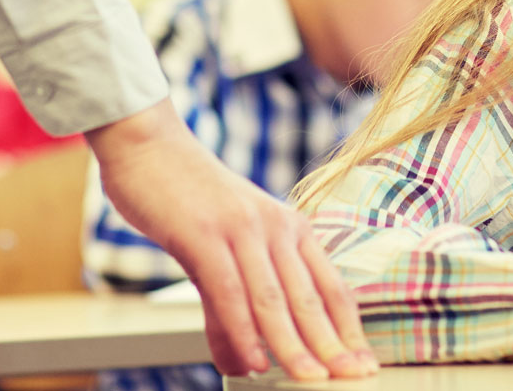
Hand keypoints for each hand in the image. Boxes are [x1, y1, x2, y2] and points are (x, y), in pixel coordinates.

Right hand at [87, 100, 373, 380]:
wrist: (148, 146)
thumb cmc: (186, 199)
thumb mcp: (223, 250)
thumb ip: (236, 305)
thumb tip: (246, 360)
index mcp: (290, 226)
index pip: (330, 285)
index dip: (348, 329)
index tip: (363, 365)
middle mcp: (275, 225)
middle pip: (310, 298)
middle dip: (333, 345)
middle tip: (352, 379)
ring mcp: (241, 229)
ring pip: (275, 299)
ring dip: (293, 346)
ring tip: (310, 380)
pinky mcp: (204, 235)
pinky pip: (229, 291)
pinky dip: (242, 330)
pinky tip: (252, 359)